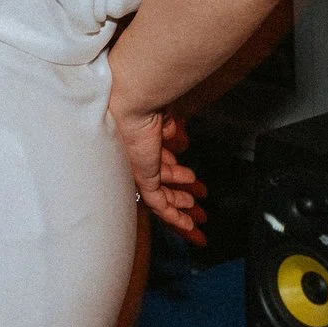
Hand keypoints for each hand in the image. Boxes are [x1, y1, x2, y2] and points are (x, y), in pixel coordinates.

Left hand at [112, 106, 206, 243]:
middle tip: (193, 201)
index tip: (189, 177)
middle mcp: (137, 160)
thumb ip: (166, 128)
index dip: (174, 172)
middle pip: (159, 183)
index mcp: (140, 144)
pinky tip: (187, 223)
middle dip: (178, 193)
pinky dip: (174, 215)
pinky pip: (158, 203)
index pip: (158, 164)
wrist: (134, 102)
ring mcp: (138, 170)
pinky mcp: (143, 179)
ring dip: (178, 204)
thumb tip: (170, 133)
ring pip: (160, 196)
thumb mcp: (161, 118)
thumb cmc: (144, 102)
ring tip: (193, 208)